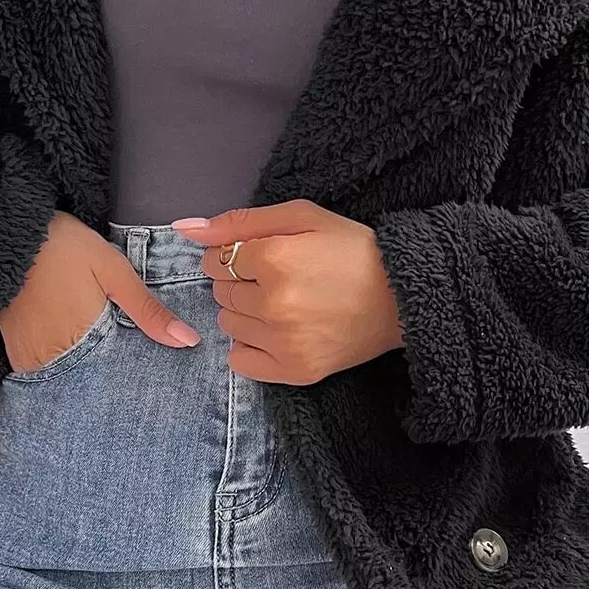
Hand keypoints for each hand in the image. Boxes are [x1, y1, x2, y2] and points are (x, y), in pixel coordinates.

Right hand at [0, 211, 200, 372]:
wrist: (8, 234)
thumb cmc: (65, 248)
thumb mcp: (114, 271)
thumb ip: (148, 310)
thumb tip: (187, 341)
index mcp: (86, 341)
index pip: (117, 376)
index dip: (131, 371)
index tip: (141, 368)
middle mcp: (55, 359)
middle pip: (90, 380)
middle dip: (105, 372)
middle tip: (112, 350)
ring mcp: (31, 359)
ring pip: (67, 378)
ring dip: (82, 369)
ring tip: (90, 346)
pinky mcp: (15, 353)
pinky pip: (43, 371)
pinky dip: (59, 362)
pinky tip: (68, 344)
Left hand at [171, 200, 405, 383]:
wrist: (403, 298)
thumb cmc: (353, 250)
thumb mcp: (303, 217)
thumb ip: (241, 221)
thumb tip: (185, 229)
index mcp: (275, 260)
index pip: (217, 259)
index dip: (237, 255)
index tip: (264, 257)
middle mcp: (274, 304)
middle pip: (221, 292)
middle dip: (240, 283)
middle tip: (278, 280)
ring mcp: (283, 342)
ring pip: (228, 325)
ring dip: (245, 313)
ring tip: (282, 305)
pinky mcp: (294, 371)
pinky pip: (240, 362)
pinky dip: (251, 347)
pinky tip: (277, 333)